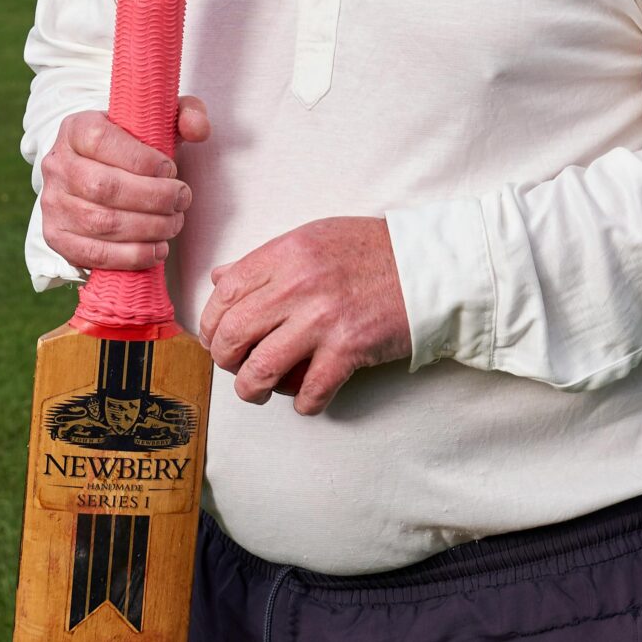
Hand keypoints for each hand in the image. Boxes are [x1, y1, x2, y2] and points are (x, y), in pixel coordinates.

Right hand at [40, 98, 210, 274]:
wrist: (100, 173)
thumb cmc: (135, 146)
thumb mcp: (159, 120)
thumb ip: (186, 114)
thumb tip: (198, 129)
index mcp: (76, 129)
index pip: (101, 140)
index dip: (142, 159)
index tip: (171, 169)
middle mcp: (56, 165)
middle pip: (104, 187)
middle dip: (153, 198)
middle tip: (181, 200)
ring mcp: (53, 203)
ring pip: (101, 223)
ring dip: (148, 228)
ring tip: (174, 224)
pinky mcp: (56, 236)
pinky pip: (93, 254)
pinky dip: (130, 256)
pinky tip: (156, 250)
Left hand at [198, 216, 410, 415]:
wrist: (430, 266)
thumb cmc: (373, 251)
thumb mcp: (314, 238)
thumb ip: (266, 260)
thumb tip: (221, 278)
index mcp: (286, 253)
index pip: (224, 293)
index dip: (210, 323)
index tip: (215, 338)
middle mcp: (298, 284)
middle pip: (232, 334)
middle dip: (224, 361)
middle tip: (236, 366)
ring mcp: (323, 319)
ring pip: (260, 370)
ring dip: (252, 390)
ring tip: (259, 390)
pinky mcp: (349, 349)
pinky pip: (308, 392)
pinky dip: (303, 403)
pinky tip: (308, 396)